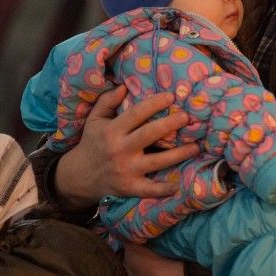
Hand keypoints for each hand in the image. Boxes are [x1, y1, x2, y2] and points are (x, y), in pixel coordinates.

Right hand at [53, 86, 200, 206]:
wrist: (79, 176)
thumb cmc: (92, 143)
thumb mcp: (94, 119)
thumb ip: (107, 101)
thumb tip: (124, 85)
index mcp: (112, 130)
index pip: (136, 114)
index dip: (154, 104)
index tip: (171, 96)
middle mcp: (120, 150)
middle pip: (149, 135)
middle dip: (170, 124)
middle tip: (187, 117)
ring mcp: (126, 170)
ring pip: (157, 161)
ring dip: (179, 154)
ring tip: (196, 146)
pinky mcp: (129, 187)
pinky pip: (150, 189)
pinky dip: (164, 189)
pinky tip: (179, 184)